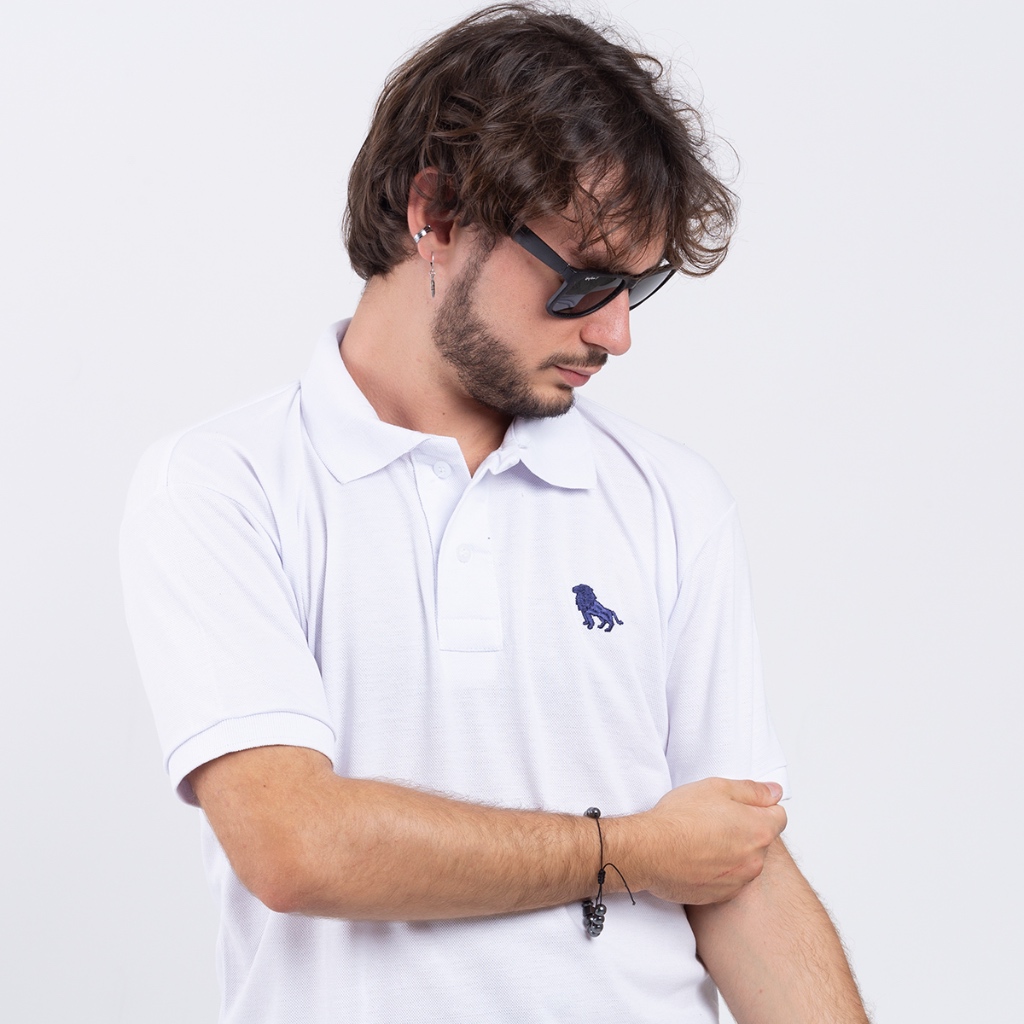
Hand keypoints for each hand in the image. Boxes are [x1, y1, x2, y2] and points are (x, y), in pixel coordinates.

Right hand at [621, 778, 786, 905]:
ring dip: (733, 851)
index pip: (779, 816)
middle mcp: (756, 860)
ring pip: (746, 861)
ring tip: (703, 840)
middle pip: (762, 839)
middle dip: (745, 829)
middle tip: (715, 820)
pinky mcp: (722, 896)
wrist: (650, 851)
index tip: (737, 806)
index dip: (758, 807)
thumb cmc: (679, 818)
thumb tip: (775, 792)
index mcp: (759, 830)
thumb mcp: (716, 787)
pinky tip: (698, 859)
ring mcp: (739, 881)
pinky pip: (729, 879)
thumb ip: (752, 790)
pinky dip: (719, 870)